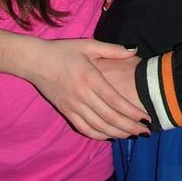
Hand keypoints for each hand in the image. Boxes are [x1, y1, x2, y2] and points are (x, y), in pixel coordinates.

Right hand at [24, 38, 149, 140]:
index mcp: (90, 77)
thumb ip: (112, 49)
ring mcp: (72, 106)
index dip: (132, 112)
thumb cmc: (63, 51)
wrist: (35, 61)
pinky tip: (110, 136)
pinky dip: (99, 135)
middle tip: (146, 131)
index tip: (146, 117)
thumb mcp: (88, 45)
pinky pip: (84, 128)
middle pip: (109, 117)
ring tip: (133, 136)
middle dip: (130, 127)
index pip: (115, 100)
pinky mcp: (66, 112)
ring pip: (98, 126)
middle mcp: (82, 95)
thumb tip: (134, 50)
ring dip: (117, 133)